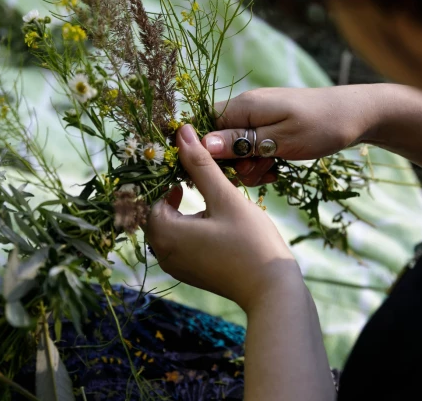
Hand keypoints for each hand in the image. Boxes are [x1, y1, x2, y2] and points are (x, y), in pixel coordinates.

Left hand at [145, 124, 301, 311]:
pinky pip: (179, 242)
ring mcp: (176, 266)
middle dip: (171, 192)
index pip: (150, 197)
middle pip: (156, 213)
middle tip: (194, 175)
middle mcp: (164, 253)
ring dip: (180, 209)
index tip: (187, 165)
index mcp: (166, 234)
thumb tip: (181, 132)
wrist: (272, 290)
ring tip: (205, 192)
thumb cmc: (250, 242)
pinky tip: (211, 217)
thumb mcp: (225, 198)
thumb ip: (201, 165)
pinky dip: (187, 226)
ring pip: (167, 227)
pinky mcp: (190, 273)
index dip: (166, 177)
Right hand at [201, 86, 379, 185]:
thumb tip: (202, 144)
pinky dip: (260, 162)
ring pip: (235, 149)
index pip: (203, 126)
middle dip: (231, 164)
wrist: (357, 115)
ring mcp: (258, 118)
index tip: (222, 172)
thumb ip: (241, 142)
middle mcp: (245, 109)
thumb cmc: (321, 126)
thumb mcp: (281, 139)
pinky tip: (275, 170)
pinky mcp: (269, 127)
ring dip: (248, 166)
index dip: (204, 152)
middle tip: (257, 172)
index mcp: (243, 106)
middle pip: (217, 141)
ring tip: (271, 172)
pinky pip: (251, 148)